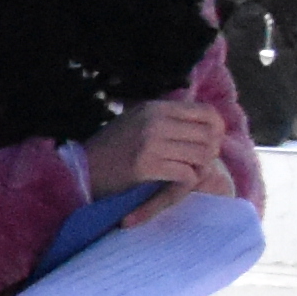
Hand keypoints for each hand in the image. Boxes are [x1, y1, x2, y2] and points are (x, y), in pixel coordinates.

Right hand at [82, 95, 236, 199]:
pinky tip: (173, 187)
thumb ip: (166, 118)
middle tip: (199, 165)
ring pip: (201, 156)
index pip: (207, 112)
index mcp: (155, 108)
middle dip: (210, 154)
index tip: (209, 144)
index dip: (217, 129)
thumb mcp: (136, 121)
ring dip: (199, 170)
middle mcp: (154, 121)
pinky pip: (186, 175)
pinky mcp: (146, 166)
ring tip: (187, 176)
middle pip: (209, 135)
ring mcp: (150, 143)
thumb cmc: (110, 149)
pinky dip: (185, 184)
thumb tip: (206, 121)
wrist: (79, 170)